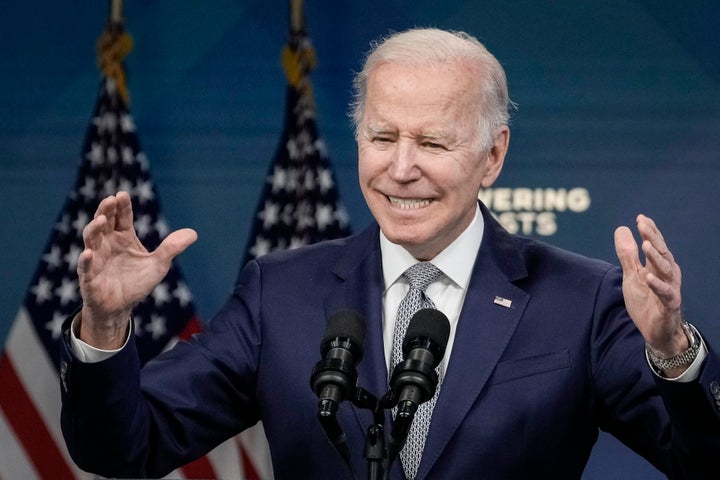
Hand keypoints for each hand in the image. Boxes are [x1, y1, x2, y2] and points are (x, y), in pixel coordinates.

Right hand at [77, 191, 196, 348]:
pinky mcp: (89, 276)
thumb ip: (172, 248)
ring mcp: (96, 258)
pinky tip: (89, 253)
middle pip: (104, 222)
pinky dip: (86, 259)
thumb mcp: (158, 264)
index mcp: (123, 237)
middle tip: (110, 200)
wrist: (121, 307)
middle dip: (106, 210)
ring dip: (94, 229)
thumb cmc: (137, 283)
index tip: (122, 195)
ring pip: (91, 239)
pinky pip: (85, 266)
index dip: (122, 206)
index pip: (122, 217)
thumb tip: (194, 233)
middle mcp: (107, 243)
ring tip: (102, 220)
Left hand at [614, 215, 687, 363]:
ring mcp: (670, 288)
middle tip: (643, 224)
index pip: (655, 244)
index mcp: (658, 266)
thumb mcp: (632, 275)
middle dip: (652, 238)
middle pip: (661, 253)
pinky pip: (665, 293)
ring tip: (645, 245)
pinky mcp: (669, 304)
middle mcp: (667, 274)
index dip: (649, 231)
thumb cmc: (646, 300)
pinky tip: (648, 276)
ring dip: (655, 257)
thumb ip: (627, 254)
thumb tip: (621, 229)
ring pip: (665, 270)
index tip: (640, 218)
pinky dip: (657, 285)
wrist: (657, 330)